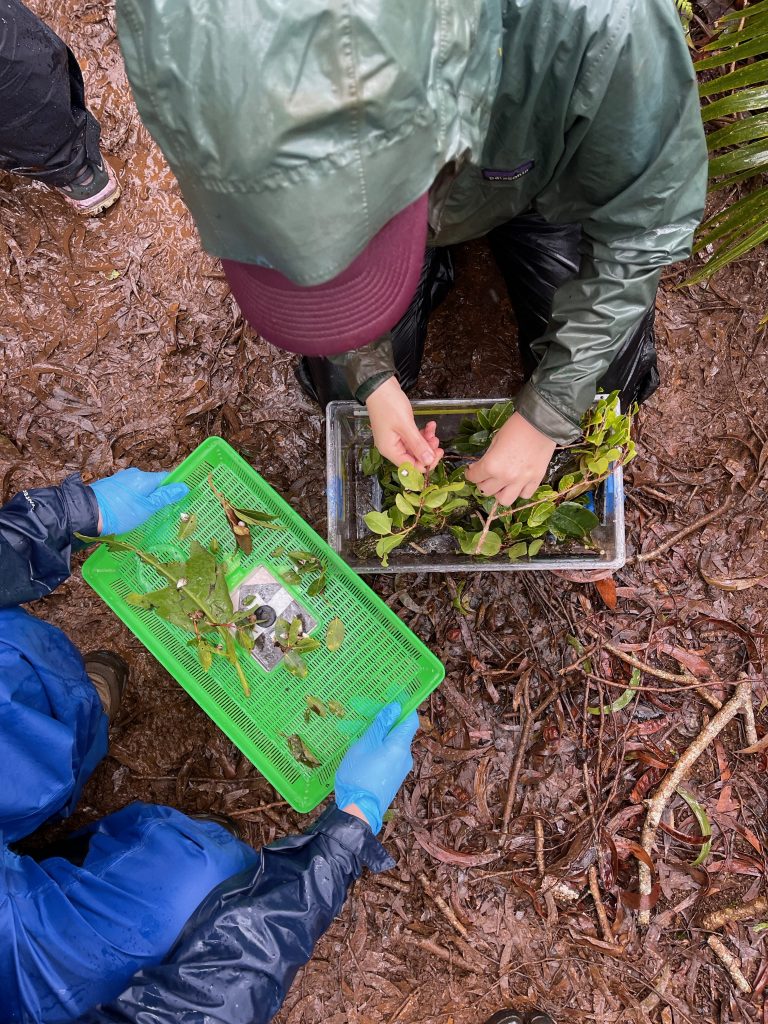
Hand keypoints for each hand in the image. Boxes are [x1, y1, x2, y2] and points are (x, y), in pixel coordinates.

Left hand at [90, 468, 189, 534]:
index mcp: (145, 478)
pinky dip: (133, 499)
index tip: (177, 501)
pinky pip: (129, 491)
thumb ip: (165, 497)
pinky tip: (129, 511)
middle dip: (158, 496)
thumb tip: (184, 487)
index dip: (173, 488)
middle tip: (161, 513)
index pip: (166, 478)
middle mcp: (133, 474)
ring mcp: (121, 479)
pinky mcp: (111, 486)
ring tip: (143, 515)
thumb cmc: (120, 512)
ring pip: (140, 488)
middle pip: (153, 483)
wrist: (87, 513)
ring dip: (144, 499)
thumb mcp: (146, 508)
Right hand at [335, 702, 418, 833]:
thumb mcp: (363, 746)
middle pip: (402, 732)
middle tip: (369, 717)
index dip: (404, 707)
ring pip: (394, 745)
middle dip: (388, 723)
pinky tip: (365, 752)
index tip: (391, 699)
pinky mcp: (394, 778)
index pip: (411, 719)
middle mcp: (406, 757)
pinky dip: (381, 750)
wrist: (358, 813)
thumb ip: (379, 726)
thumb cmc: (358, 775)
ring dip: (382, 737)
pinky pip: (390, 757)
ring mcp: (401, 769)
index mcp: (400, 746)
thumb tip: (394, 708)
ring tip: (362, 735)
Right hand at [366, 377, 442, 471]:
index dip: (426, 463)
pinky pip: (413, 438)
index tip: (438, 452)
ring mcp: (395, 439)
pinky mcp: (399, 431)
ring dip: (426, 440)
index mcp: (390, 450)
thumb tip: (428, 462)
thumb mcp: (406, 425)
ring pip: (416, 447)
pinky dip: (422, 433)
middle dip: (427, 450)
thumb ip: (418, 445)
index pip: (411, 467)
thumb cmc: (389, 405)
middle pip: (414, 458)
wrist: (380, 386)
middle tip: (437, 439)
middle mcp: (392, 448)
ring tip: (432, 429)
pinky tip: (429, 424)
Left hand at [465, 412, 556, 505]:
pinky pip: (524, 495)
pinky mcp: (536, 480)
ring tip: (501, 484)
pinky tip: (518, 483)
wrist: (541, 423)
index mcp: (492, 465)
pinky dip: (519, 491)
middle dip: (483, 482)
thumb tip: (480, 466)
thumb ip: (487, 458)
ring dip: (499, 493)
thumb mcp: (495, 441)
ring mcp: (521, 481)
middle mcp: (505, 477)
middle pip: (486, 491)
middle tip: (485, 475)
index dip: (470, 474)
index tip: (472, 470)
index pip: (474, 477)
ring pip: (504, 500)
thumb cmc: (515, 427)